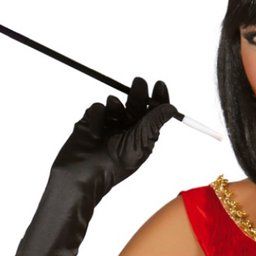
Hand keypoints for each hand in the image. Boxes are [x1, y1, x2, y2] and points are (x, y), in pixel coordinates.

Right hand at [50, 76, 176, 199]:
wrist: (84, 173)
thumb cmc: (114, 166)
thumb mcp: (141, 143)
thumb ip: (154, 122)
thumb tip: (171, 109)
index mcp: (142, 134)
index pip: (154, 112)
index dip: (158, 98)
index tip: (159, 84)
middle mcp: (127, 127)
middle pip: (136, 102)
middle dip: (139, 92)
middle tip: (139, 82)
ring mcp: (108, 123)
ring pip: (115, 103)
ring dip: (116, 104)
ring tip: (114, 111)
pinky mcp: (91, 121)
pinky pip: (97, 107)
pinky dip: (98, 114)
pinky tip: (95, 128)